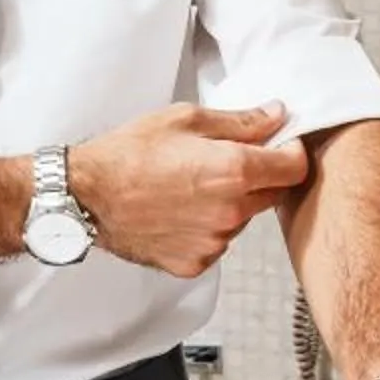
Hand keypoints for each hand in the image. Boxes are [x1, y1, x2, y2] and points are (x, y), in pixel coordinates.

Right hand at [71, 104, 309, 278]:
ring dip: (232, 203)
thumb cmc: (129, 153)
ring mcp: (213, 243)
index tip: (279, 143)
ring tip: (191, 185)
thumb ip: (240, 121)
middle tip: (227, 160)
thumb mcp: (187, 119)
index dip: (291, 151)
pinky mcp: (194, 263)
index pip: (294, 167)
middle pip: (274, 194)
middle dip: (262, 175)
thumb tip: (276, 116)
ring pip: (243, 219)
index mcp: (234, 172)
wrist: (85, 196)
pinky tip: (179, 209)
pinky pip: (217, 241)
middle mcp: (231, 213)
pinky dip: (207, 227)